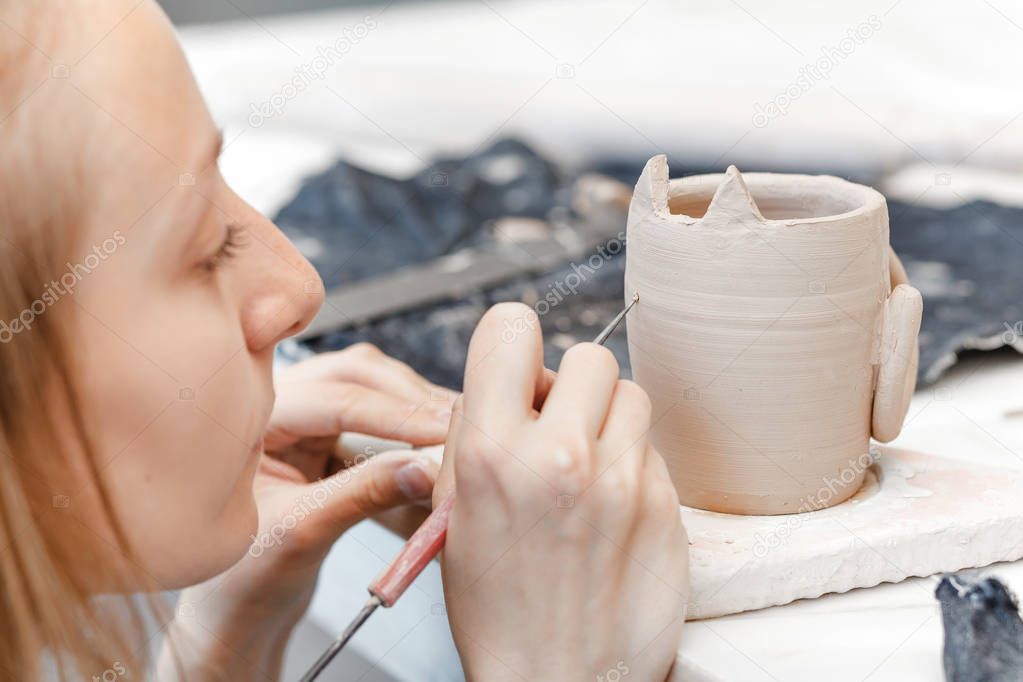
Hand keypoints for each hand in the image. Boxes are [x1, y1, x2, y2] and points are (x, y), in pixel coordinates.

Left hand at [161, 345, 456, 678]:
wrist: (238, 610)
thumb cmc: (246, 579)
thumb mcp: (303, 535)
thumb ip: (361, 495)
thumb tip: (425, 469)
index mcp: (250, 420)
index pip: (332, 400)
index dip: (394, 415)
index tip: (441, 431)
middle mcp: (272, 403)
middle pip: (351, 374)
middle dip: (406, 396)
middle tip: (453, 424)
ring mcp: (300, 414)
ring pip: (367, 383)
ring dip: (411, 402)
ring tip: (453, 428)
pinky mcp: (324, 432)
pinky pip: (374, 408)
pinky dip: (407, 420)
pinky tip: (436, 435)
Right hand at [436, 303, 687, 681]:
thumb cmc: (499, 613)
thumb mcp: (451, 517)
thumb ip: (471, 435)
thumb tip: (500, 380)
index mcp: (493, 454)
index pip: (511, 328)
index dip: (510, 343)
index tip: (515, 367)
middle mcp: (561, 457)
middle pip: (585, 356)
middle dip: (569, 386)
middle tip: (557, 426)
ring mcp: (622, 480)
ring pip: (629, 394)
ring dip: (607, 418)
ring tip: (587, 466)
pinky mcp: (665, 504)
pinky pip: (651, 448)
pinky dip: (631, 462)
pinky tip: (610, 506)